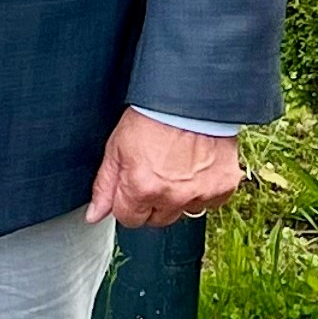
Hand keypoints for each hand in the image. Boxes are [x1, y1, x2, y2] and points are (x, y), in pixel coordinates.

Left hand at [86, 111, 242, 230]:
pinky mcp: (223, 187)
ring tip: (176, 167)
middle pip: (156, 220)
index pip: (129, 219)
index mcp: (142, 188)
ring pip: (183, 212)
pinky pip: (209, 202)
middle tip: (155, 172)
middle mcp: (172, 196)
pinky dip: (202, 189)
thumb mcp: (117, 148)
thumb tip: (94, 215)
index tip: (132, 186)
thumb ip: (105, 186)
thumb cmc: (153, 117)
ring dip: (178, 197)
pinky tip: (196, 168)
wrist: (191, 98)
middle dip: (152, 202)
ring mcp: (200, 193)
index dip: (127, 202)